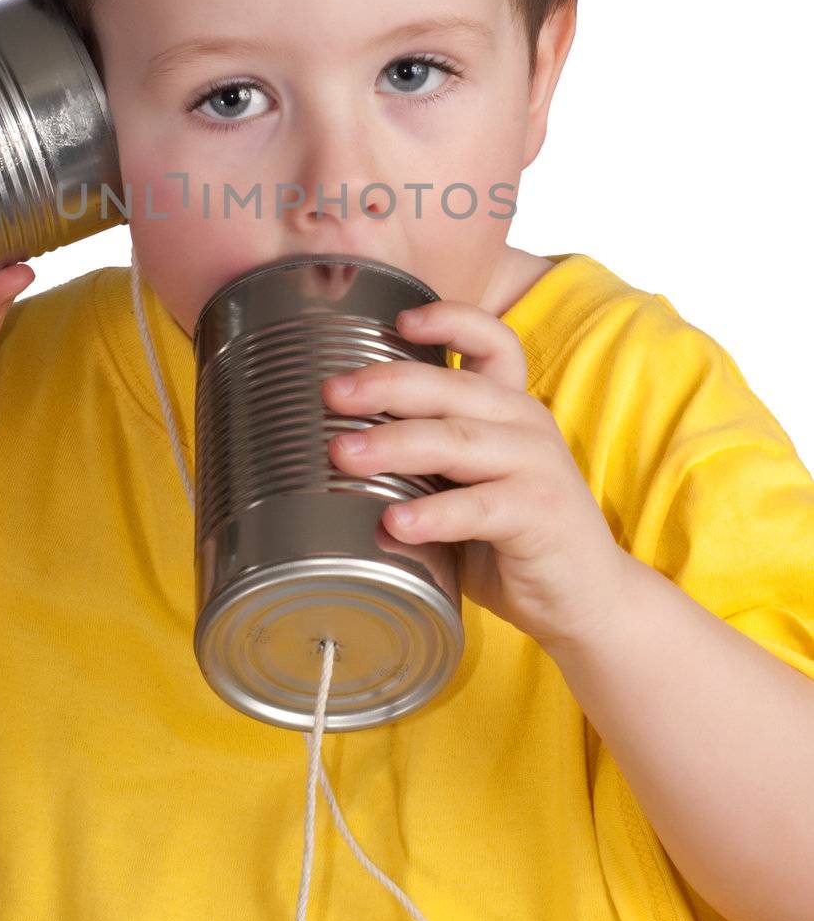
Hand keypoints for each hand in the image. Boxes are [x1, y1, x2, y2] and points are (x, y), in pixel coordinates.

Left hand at [321, 298, 628, 654]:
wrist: (589, 599)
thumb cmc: (514, 539)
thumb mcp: (465, 489)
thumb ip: (419, 469)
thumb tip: (334, 463)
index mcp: (509, 407)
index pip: (492, 343)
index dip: (452, 321)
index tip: (399, 321)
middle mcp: (525, 424)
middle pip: (453, 387)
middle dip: (387, 385)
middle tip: (331, 394)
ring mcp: (537, 466)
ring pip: (457, 440)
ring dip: (394, 444)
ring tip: (343, 454)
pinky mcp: (541, 514)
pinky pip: (478, 507)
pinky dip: (433, 513)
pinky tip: (394, 522)